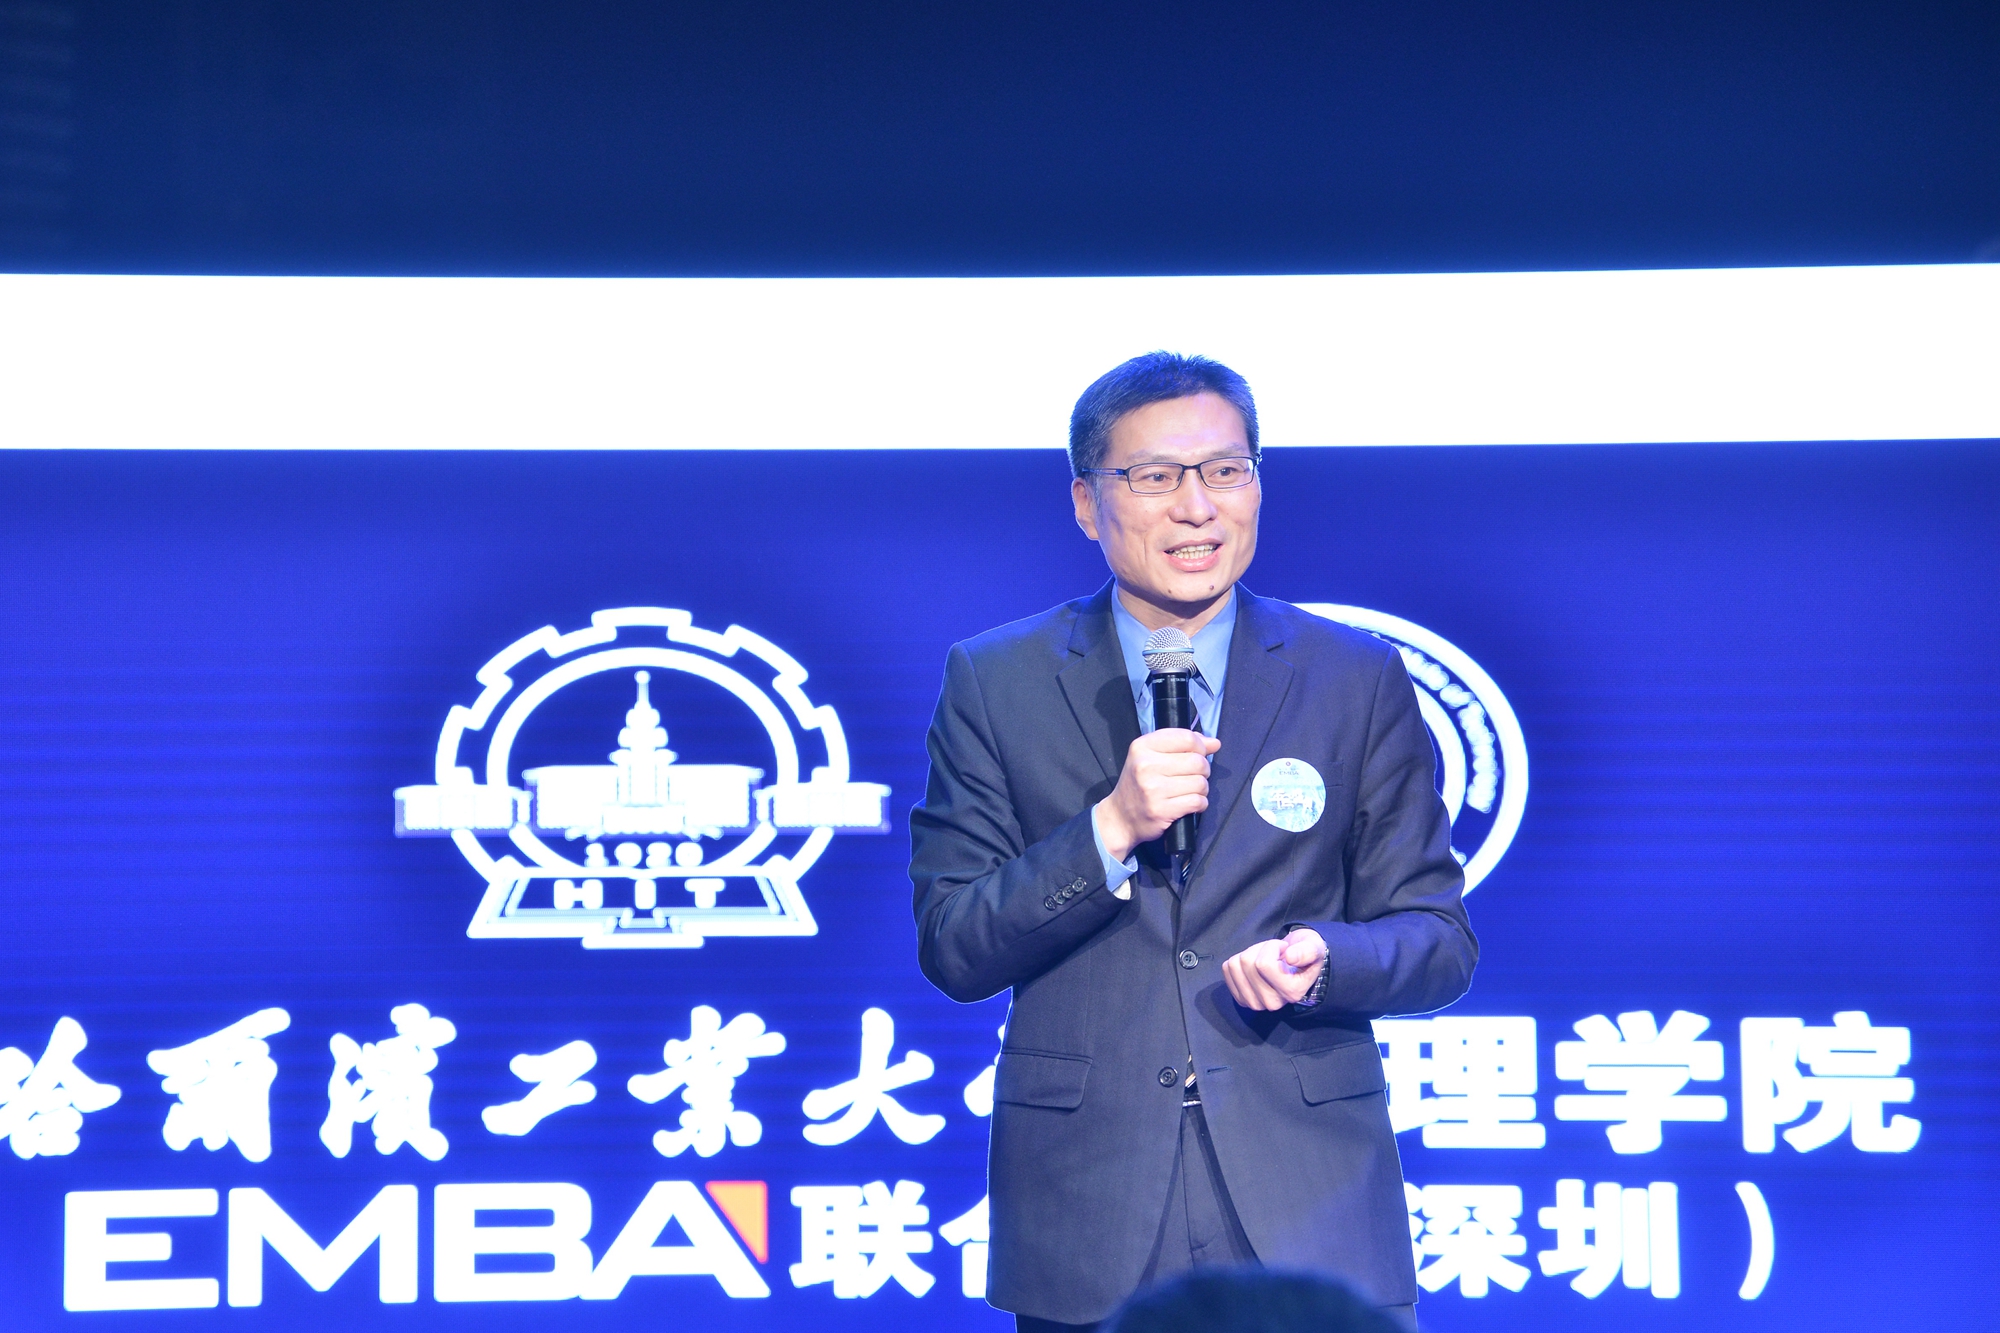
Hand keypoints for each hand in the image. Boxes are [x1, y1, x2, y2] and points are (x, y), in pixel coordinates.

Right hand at [1093, 728, 1221, 861]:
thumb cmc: (1138, 784)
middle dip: (1203, 770)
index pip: (1187, 738)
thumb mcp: (1150, 756)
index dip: (1201, 746)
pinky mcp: (1161, 810)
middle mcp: (1145, 765)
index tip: (1199, 754)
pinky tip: (1189, 803)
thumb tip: (1214, 743)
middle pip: (1197, 761)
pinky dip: (1200, 804)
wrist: (1120, 818)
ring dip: (1201, 789)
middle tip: (1193, 776)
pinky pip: (1197, 802)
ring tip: (1189, 791)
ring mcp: (1152, 789)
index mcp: (1142, 746)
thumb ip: (1181, 745)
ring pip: (1200, 782)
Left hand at [1221, 928, 1327, 1010]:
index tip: (1284, 950)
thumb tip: (1290, 957)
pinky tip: (1254, 966)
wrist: (1296, 966)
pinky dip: (1239, 960)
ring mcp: (1254, 1003)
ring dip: (1249, 953)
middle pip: (1247, 963)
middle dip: (1260, 949)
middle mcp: (1272, 1003)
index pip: (1264, 964)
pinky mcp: (1240, 999)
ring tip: (1265, 958)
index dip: (1272, 947)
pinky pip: (1227, 969)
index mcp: (1291, 992)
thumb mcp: (1314, 947)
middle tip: (1274, 954)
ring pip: (1235, 965)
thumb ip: (1307, 951)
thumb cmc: (1304, 954)